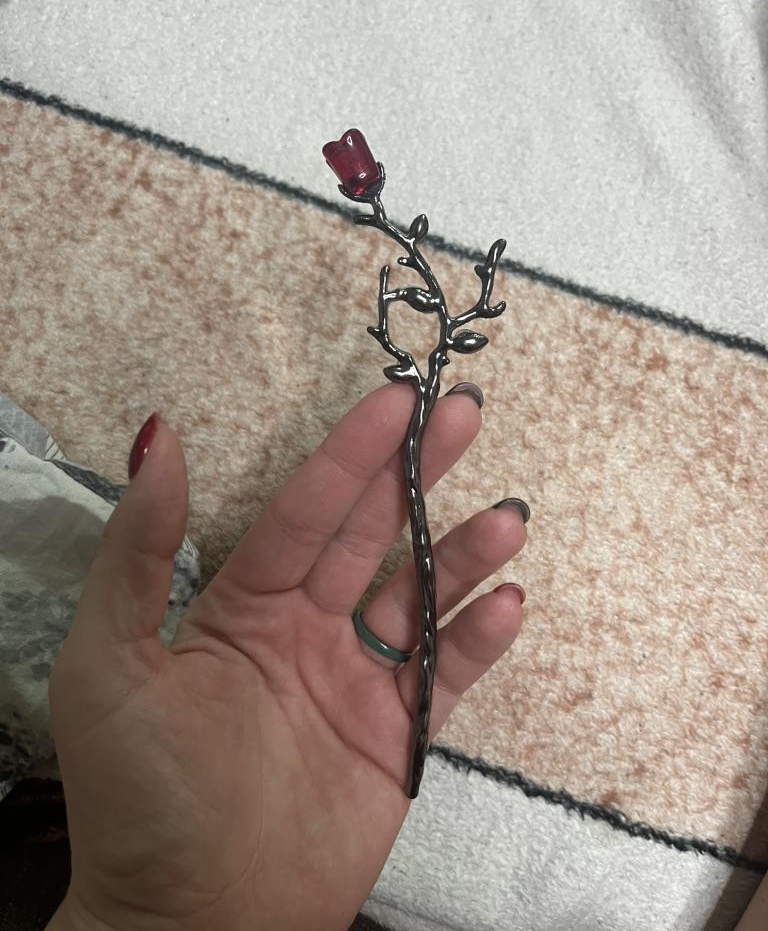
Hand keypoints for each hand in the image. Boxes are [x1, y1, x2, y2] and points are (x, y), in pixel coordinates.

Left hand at [47, 382, 526, 930]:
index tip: (394, 400)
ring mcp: (355, 682)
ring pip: (419, 598)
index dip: (350, 454)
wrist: (193, 924)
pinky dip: (477, 639)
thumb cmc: (139, 795)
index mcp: (241, 603)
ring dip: (463, 554)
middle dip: (418, 473)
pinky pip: (446, 676)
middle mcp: (305, 629)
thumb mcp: (111, 663)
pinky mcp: (396, 738)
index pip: (305, 510)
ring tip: (507, 516)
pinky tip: (508, 603)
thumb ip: (138, 551)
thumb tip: (162, 441)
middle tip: (464, 413)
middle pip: (372, 534)